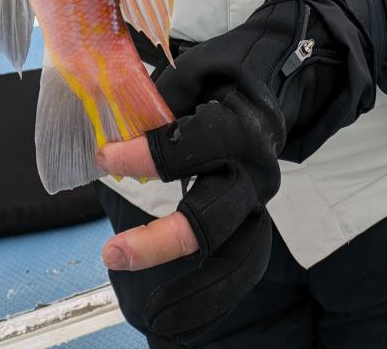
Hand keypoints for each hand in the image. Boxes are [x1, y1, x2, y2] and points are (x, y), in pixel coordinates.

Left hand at [96, 0, 374, 342]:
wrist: (281, 75)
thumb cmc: (231, 70)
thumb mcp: (196, 68)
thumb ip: (158, 100)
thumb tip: (113, 130)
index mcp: (242, 126)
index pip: (195, 145)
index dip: (148, 154)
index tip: (105, 157)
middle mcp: (254, 172)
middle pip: (214, 218)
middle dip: (163, 241)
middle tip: (113, 253)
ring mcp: (256, 201)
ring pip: (239, 257)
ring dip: (199, 291)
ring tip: (157, 317)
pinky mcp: (250, 219)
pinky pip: (240, 265)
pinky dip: (215, 297)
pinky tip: (179, 318)